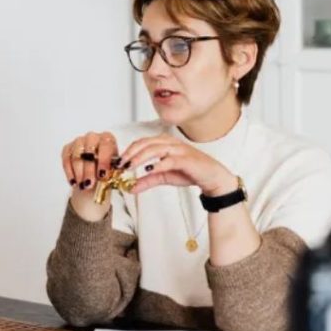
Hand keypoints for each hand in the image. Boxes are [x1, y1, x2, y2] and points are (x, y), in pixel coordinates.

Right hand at [61, 131, 120, 220]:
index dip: (103, 162)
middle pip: (89, 151)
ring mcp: (79, 141)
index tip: (103, 175)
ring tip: (83, 186)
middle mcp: (93, 137)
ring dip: (79, 173)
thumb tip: (117, 174)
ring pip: (77, 156)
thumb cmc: (107, 172)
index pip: (105, 146)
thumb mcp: (114, 172)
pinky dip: (69, 172)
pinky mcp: (68, 148)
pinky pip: (66, 159)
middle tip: (90, 184)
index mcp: (108, 139)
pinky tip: (73, 182)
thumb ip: (114, 171)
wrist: (95, 177)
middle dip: (89, 170)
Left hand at [117, 134, 235, 195]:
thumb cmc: (189, 172)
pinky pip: (169, 160)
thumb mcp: (164, 177)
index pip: (141, 142)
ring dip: (140, 157)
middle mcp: (171, 143)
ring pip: (155, 148)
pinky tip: (148, 170)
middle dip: (130, 153)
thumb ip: (147, 180)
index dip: (128, 151)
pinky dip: (157, 164)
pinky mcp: (186, 159)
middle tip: (120, 164)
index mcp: (164, 143)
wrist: (211, 178)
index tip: (118, 163)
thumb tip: (131, 188)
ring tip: (129, 167)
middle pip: (145, 143)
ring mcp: (179, 149)